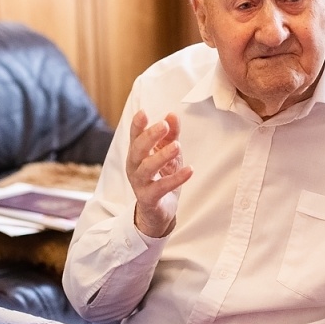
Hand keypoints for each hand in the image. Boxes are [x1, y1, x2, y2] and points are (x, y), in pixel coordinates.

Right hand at [126, 110, 191, 237]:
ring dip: (161, 156)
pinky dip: (176, 179)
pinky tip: (189, 170)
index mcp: (137, 154)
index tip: (143, 112)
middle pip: (137, 150)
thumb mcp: (168, 154)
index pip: (135, 136)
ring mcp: (140, 184)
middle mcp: (135, 167)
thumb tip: (172, 115)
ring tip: (177, 146)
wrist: (158, 211)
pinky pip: (161, 188)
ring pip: (147, 168)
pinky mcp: (150, 198)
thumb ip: (170, 135)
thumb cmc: (161, 177)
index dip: (137, 125)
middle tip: (163, 125)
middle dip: (149, 136)